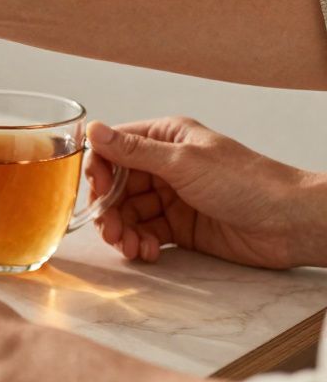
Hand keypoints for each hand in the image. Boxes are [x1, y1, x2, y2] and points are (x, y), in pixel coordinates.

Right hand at [86, 117, 326, 268]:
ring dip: (122, 231)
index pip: (113, 149)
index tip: (98, 191)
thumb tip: (93, 130)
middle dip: (108, 209)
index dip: (98, 170)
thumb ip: (133, 150)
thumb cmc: (246, 183)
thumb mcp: (183, 162)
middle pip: (116, 186)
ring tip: (128, 246)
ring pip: (128, 213)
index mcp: (165, 139)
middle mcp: (164, 166)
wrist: (288, 223)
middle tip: (110, 230)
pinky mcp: (180, 227)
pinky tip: (146, 251)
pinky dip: (140, 243)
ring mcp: (172, 197)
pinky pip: (146, 233)